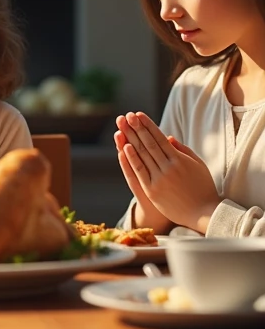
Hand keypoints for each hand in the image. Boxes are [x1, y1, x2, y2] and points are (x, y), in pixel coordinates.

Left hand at [115, 112, 220, 232]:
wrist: (204, 214)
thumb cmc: (203, 187)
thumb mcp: (198, 164)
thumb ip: (183, 150)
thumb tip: (168, 137)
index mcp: (179, 160)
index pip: (159, 138)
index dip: (148, 125)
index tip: (139, 115)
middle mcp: (168, 168)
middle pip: (148, 144)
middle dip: (137, 128)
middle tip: (127, 116)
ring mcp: (159, 180)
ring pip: (142, 156)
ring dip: (130, 139)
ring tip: (122, 127)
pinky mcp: (152, 191)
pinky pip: (139, 172)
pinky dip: (131, 159)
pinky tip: (124, 147)